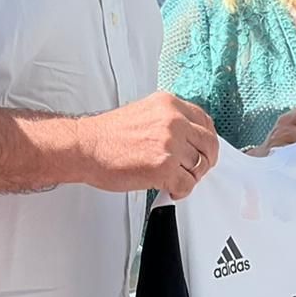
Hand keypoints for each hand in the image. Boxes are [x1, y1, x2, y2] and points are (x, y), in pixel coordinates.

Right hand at [77, 92, 218, 198]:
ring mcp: (170, 143)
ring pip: (198, 166)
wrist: (86, 147)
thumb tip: (186, 138)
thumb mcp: (144, 112)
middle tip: (196, 170)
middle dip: (206, 161)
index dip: (208, 139)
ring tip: (175, 179)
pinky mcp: (164, 167)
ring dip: (189, 177)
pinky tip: (170, 189)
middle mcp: (173, 121)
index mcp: (169, 104)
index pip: (204, 121)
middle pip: (209, 144)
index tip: (204, 149)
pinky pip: (187, 184)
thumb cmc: (108, 134)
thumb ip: (167, 120)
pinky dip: (181, 191)